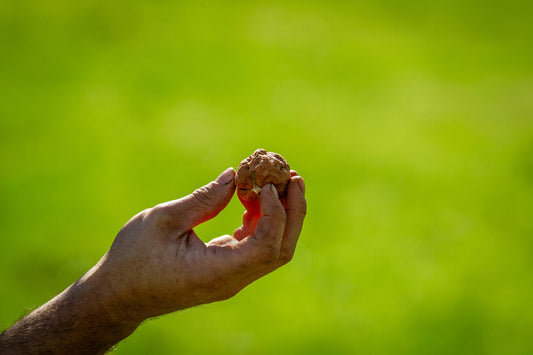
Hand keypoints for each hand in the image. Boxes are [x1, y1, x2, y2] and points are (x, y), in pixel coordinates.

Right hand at [90, 167, 306, 324]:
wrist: (118, 295)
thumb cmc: (133, 258)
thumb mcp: (163, 220)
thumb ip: (203, 199)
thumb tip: (234, 176)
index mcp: (218, 272)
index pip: (267, 247)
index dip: (275, 213)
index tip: (266, 184)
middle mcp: (232, 279)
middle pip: (280, 249)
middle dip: (292, 212)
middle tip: (294, 177)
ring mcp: (231, 277)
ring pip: (272, 248)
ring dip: (279, 214)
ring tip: (278, 181)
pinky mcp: (225, 270)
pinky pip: (254, 246)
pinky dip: (260, 221)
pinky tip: (251, 198)